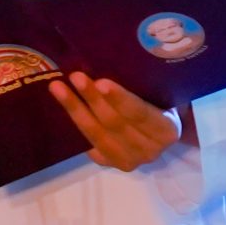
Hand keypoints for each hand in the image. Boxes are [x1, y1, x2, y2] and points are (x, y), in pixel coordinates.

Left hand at [48, 71, 179, 171]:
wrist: (160, 132)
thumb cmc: (161, 103)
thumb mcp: (161, 94)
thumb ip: (144, 86)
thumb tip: (112, 60)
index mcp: (167, 130)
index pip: (140, 113)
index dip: (120, 99)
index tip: (101, 82)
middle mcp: (150, 151)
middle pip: (115, 124)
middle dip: (93, 99)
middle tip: (75, 76)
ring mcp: (129, 161)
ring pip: (97, 135)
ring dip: (76, 110)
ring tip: (58, 88)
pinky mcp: (110, 164)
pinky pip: (89, 144)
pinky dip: (75, 125)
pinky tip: (60, 108)